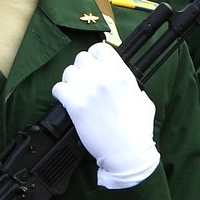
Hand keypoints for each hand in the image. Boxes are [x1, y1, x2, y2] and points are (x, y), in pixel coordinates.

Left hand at [49, 42, 158, 188]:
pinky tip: (68, 101)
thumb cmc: (137, 128)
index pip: (100, 48)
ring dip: (71, 81)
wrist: (126, 150)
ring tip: (78, 93)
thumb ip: (127, 82)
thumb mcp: (141, 97)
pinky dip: (61, 94)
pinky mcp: (74, 104)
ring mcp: (87, 89)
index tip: (95, 66)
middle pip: (81, 58)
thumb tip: (119, 76)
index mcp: (121, 73)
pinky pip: (57, 88)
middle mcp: (103, 77)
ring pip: (68, 71)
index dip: (96, 56)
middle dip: (82, 69)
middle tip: (86, 82)